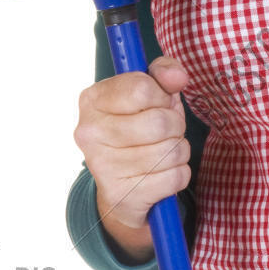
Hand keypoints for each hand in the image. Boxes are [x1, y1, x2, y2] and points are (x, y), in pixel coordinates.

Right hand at [74, 56, 190, 253]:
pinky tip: (160, 174)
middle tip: (165, 132)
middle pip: (160, 122)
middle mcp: (89, 132)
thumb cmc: (140, 131)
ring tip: (163, 153)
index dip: (162, 96)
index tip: (158, 104)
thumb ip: (164, 74)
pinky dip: (178, 174)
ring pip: (171, 151)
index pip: (142, 88)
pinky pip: (175, 177)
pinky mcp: (121, 195)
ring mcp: (101, 166)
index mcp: (92, 100)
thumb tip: (177, 76)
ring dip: (179, 151)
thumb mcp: (152, 95)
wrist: (123, 189)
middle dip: (175, 126)